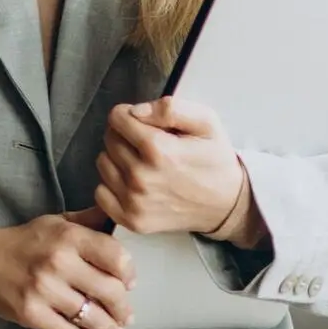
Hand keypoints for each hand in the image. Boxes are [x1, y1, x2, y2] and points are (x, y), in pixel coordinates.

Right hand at [0, 207, 133, 328]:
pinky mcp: (31, 314)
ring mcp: (44, 290)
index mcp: (70, 237)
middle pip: (109, 291)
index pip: (116, 256)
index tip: (131, 283)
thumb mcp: (58, 222)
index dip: (129, 273)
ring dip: (108, 327)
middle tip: (127, 316)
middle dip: (123, 308)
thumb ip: (90, 221)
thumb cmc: (26, 241)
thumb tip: (121, 216)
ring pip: (91, 316)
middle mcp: (59, 262)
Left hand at [96, 97, 244, 238]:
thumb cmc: (215, 159)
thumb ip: (171, 108)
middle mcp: (141, 177)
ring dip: (117, 158)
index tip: (142, 121)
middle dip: (124, 134)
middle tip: (146, 142)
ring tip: (142, 161)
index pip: (117, 118)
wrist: (227, 204)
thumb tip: (136, 111)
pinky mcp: (131, 220)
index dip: (128, 114)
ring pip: (103, 163)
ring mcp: (135, 202)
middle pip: (109, 139)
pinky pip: (101, 192)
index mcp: (159, 150)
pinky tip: (133, 182)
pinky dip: (112, 184)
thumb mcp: (206, 122)